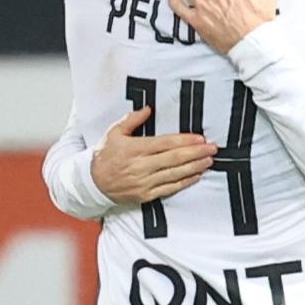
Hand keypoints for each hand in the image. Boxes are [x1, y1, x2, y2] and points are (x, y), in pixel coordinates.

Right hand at [91, 106, 216, 204]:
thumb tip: (148, 109)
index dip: (185, 141)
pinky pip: (169, 189)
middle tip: (212, 148)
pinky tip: (196, 176)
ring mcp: (143, 182)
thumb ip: (132, 120)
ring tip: (209, 160)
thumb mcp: (113, 133)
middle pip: (174, 159)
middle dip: (196, 153)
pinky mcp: (145, 195)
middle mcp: (140, 166)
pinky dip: (184, 182)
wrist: (92, 183)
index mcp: (134, 149)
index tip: (200, 138)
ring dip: (194, 167)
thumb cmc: (105, 156)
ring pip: (175, 174)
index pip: (165, 144)